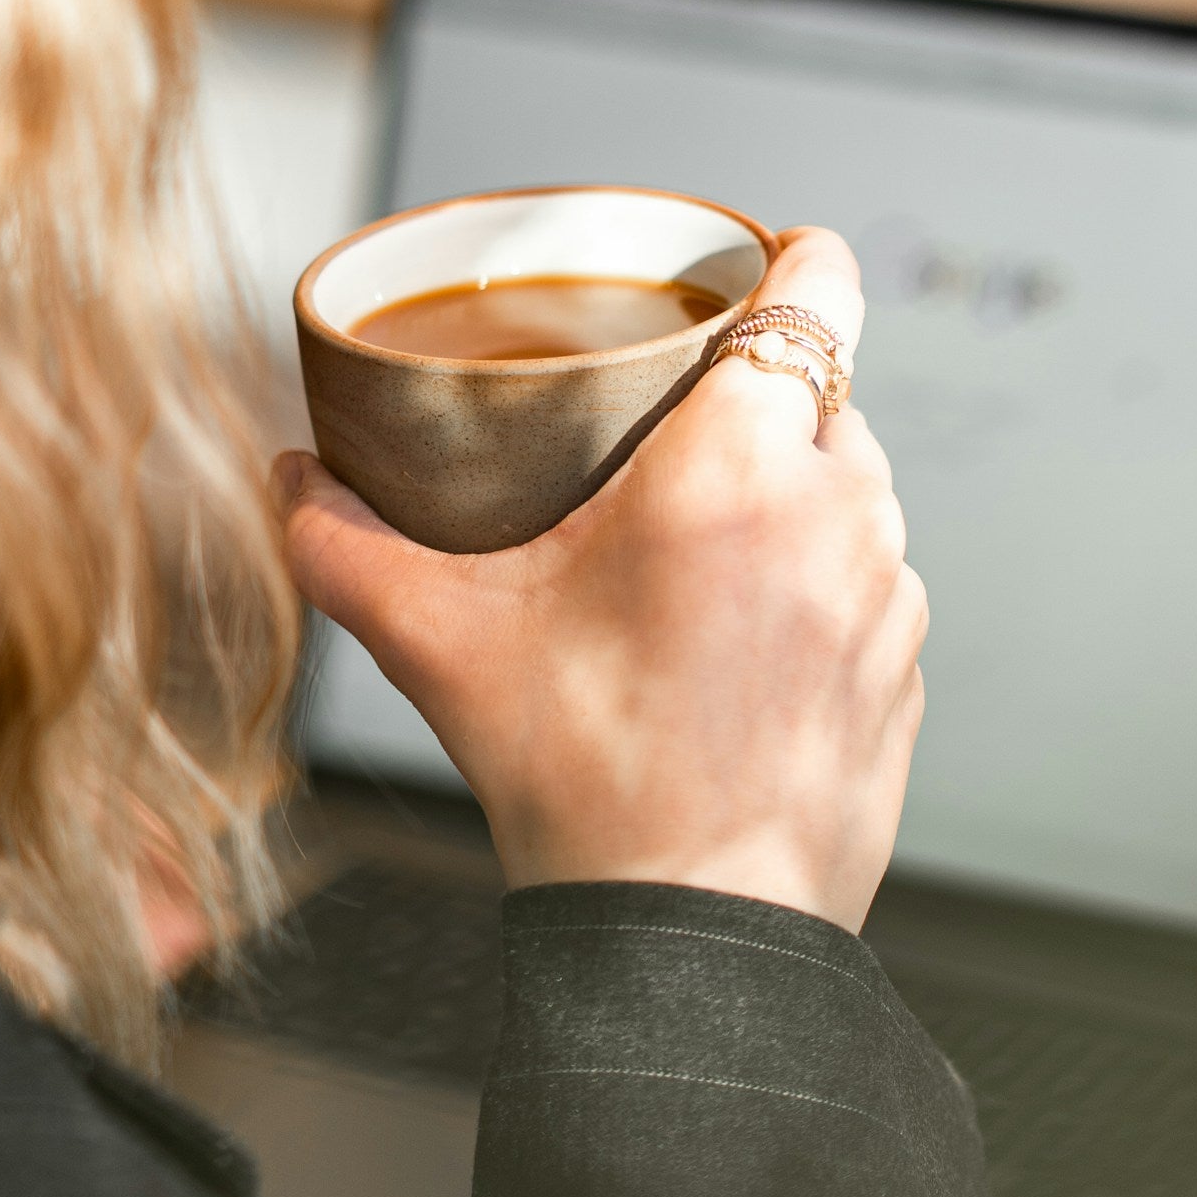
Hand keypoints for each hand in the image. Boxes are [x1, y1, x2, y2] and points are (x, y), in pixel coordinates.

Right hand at [274, 230, 925, 932]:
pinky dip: (814, 596)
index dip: (789, 261)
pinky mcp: (906, 673)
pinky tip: (737, 649)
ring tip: (695, 558)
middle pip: (823, 393)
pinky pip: (865, 590)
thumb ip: (348, 544)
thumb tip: (290, 485)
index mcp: (740, 464)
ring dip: (790, 503)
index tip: (747, 272)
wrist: (689, 935)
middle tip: (667, 445)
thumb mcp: (442, 642)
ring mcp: (888, 597)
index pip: (819, 287)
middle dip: (753, 406)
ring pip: (851, 495)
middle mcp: (840, 511)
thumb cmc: (587, 783)